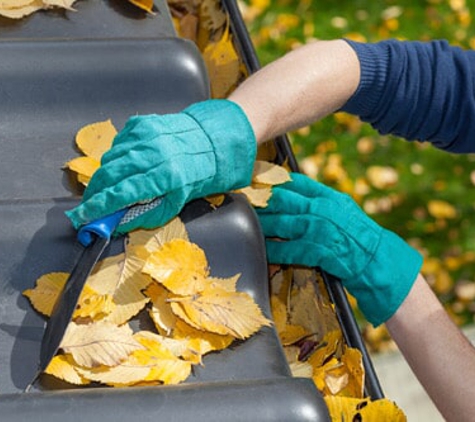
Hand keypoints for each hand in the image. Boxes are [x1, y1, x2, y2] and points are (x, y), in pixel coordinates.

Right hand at [66, 100, 256, 233]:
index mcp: (164, 177)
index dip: (98, 207)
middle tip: (90, 205)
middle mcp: (152, 153)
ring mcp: (145, 135)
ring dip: (106, 176)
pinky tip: (129, 164)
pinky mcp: (141, 123)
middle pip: (108, 175)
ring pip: (110, 159)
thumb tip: (117, 224)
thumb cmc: (196, 176)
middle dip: (94, 193)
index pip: (121, 194)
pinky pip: (118, 144)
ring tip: (113, 185)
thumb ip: (145, 215)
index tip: (82, 217)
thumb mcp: (176, 204)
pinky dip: (117, 157)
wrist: (208, 141)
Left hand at [256, 172, 422, 325]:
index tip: (256, 178)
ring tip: (246, 222)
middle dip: (261, 200)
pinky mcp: (319, 251)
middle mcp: (323, 210)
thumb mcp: (342, 209)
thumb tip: (294, 194)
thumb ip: (319, 200)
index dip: (273, 180)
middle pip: (283, 200)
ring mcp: (320, 230)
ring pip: (281, 224)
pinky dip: (274, 251)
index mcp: (329, 197)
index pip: (295, 182)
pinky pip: (289, 250)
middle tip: (244, 199)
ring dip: (262, 224)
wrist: (378, 260)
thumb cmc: (359, 235)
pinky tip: (263, 248)